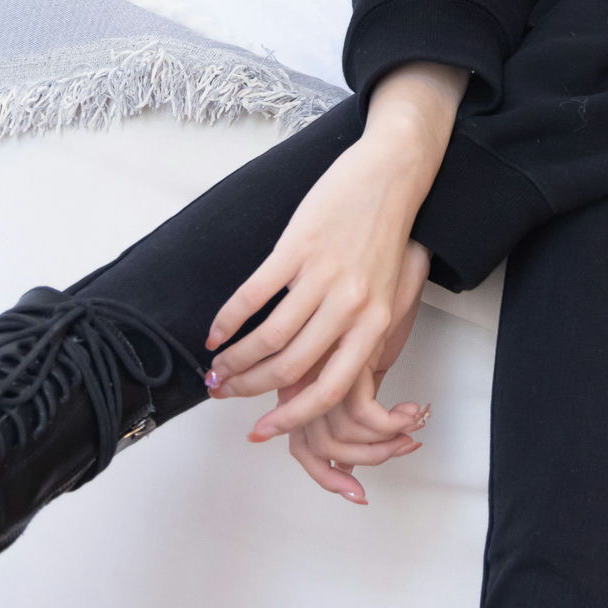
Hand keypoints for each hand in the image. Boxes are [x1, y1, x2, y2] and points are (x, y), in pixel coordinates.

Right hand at [203, 63, 463, 465]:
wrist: (392, 175)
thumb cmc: (385, 237)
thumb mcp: (383, 295)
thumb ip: (354, 336)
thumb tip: (313, 376)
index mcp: (374, 324)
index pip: (330, 389)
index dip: (291, 416)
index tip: (262, 431)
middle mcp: (351, 306)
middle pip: (291, 367)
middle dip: (250, 388)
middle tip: (223, 393)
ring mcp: (324, 275)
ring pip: (269, 336)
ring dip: (235, 359)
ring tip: (215, 368)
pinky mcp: (300, 246)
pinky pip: (254, 294)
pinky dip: (229, 319)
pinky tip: (215, 332)